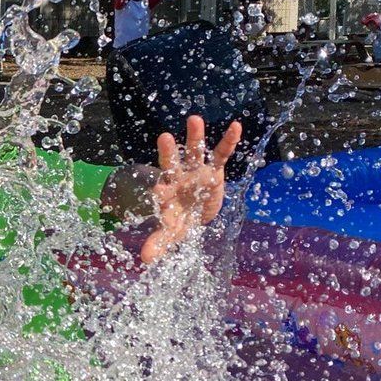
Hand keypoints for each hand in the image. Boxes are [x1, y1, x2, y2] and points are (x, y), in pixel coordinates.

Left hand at [139, 117, 241, 264]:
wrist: (197, 213)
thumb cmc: (180, 219)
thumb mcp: (172, 232)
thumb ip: (159, 242)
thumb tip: (144, 260)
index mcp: (166, 193)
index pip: (160, 191)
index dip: (159, 191)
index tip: (157, 190)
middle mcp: (179, 178)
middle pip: (172, 164)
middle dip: (169, 152)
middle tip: (164, 137)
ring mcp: (196, 172)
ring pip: (195, 152)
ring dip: (195, 137)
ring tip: (194, 119)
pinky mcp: (214, 171)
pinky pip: (221, 154)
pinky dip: (228, 142)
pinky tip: (236, 126)